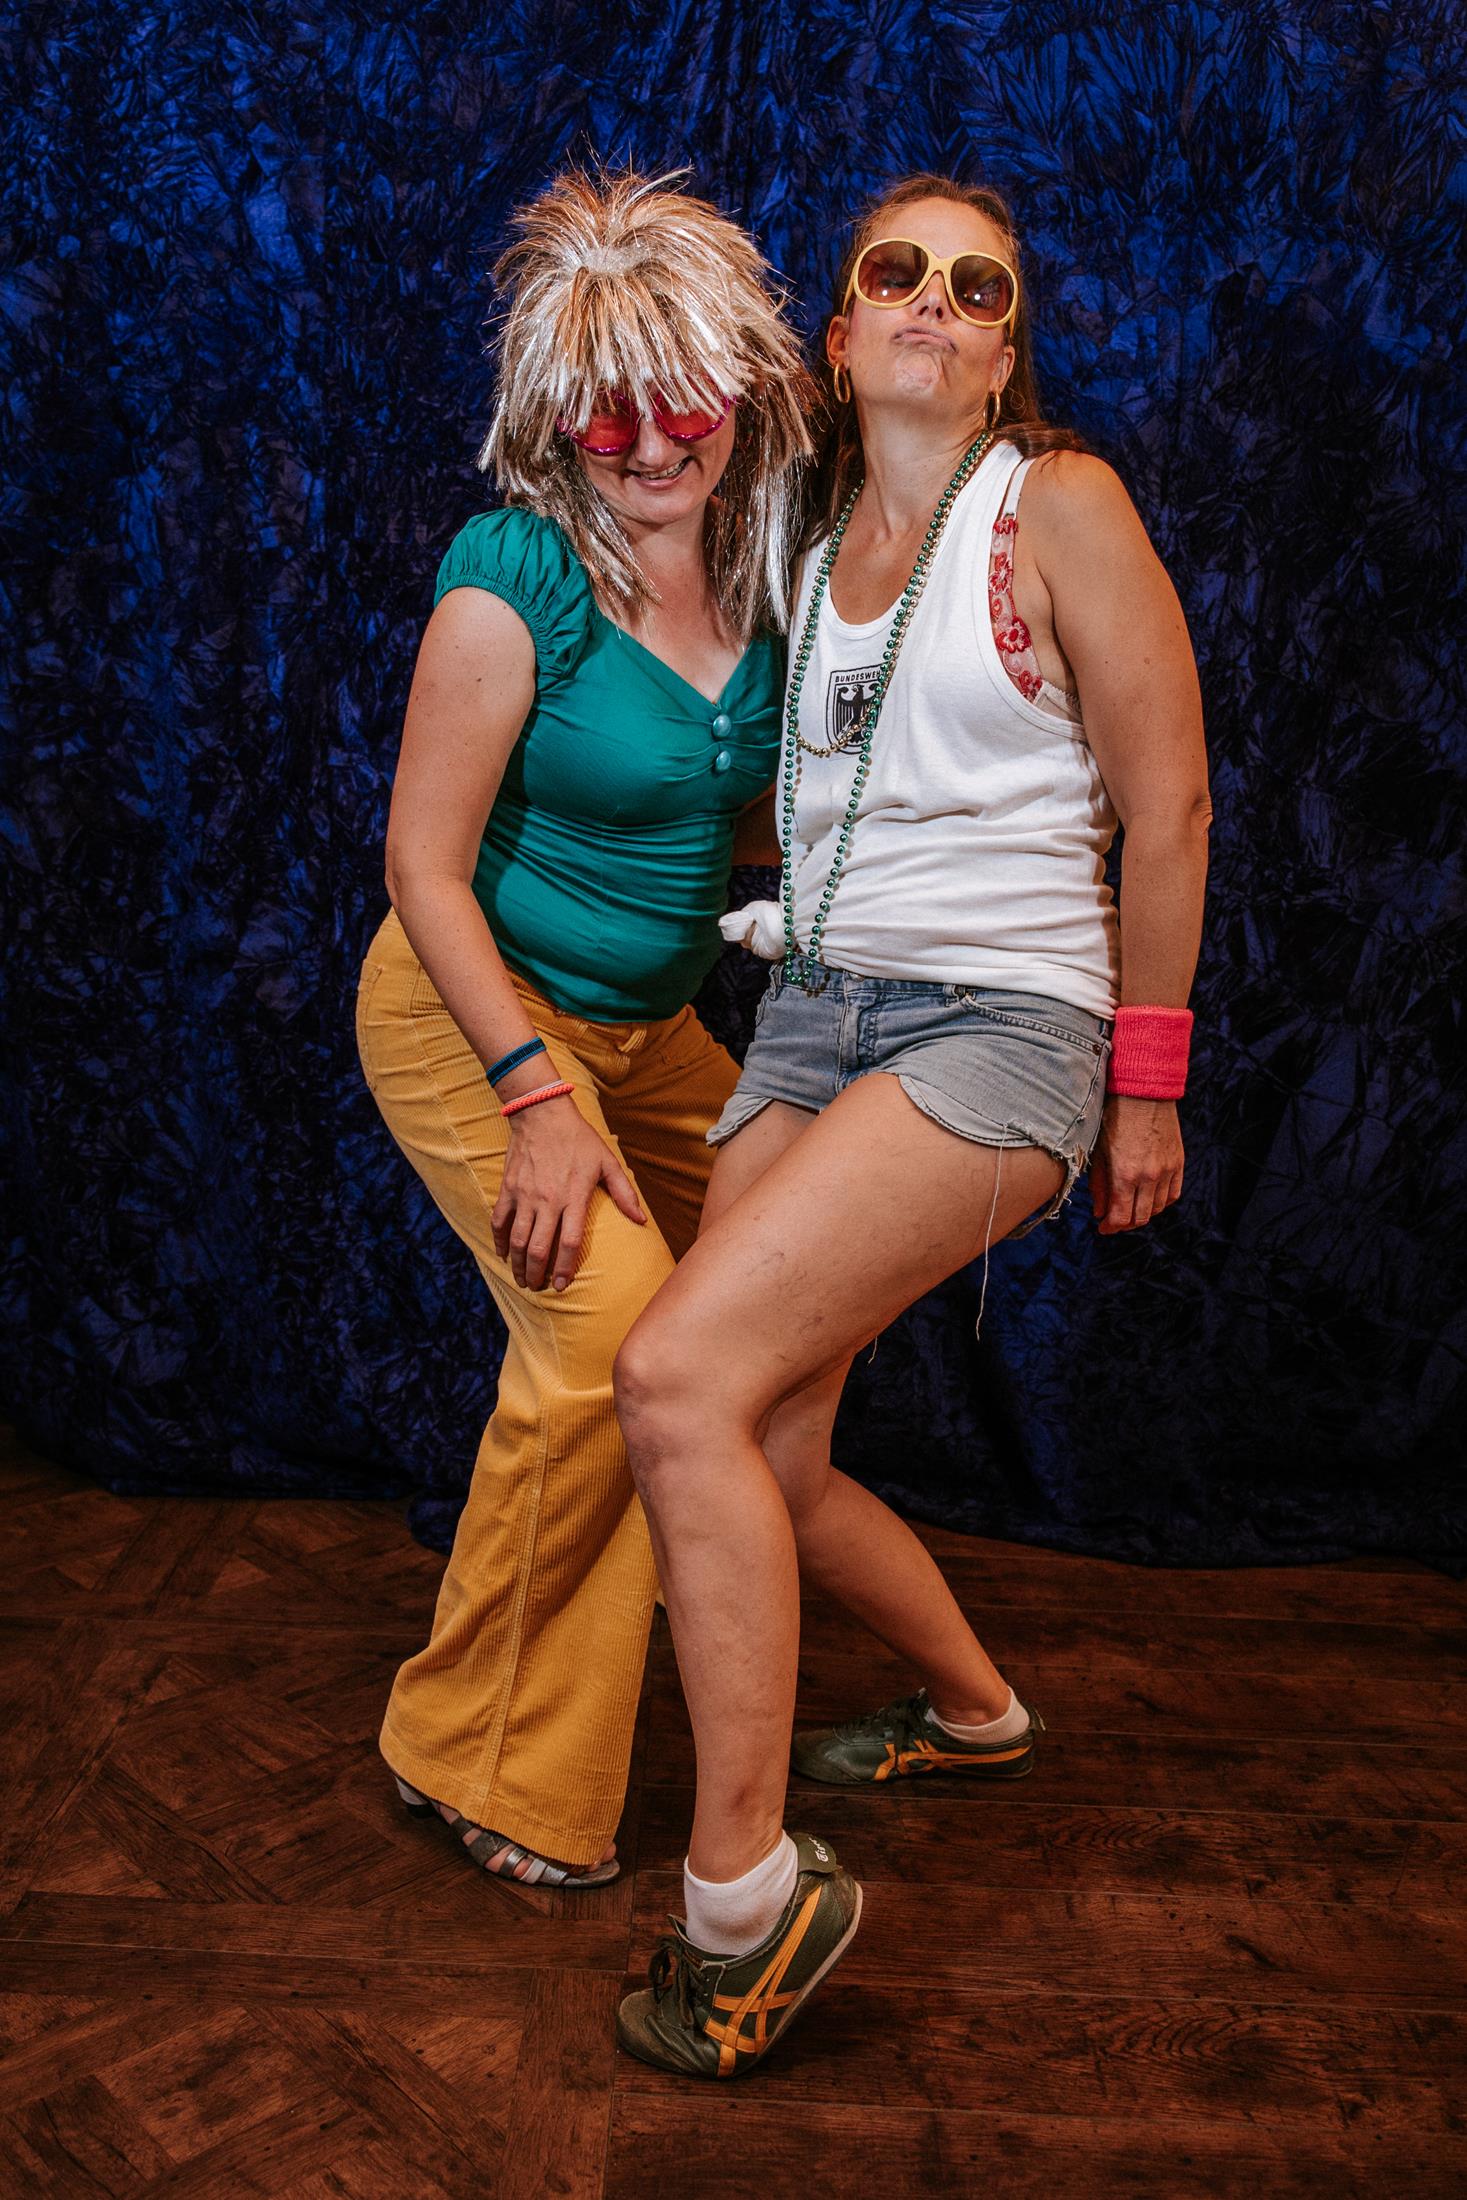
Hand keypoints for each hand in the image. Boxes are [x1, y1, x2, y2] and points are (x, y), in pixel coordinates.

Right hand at [490, 1097, 644, 1290]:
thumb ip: (624, 1193)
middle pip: (539, 1248)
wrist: (542, 1114)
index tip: (562, 1285)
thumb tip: (642, 1220)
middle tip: (539, 1287)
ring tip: (523, 1280)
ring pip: (518, 1240)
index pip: (568, 1242)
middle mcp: (548, 1200)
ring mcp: (525, 1196)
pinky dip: (499, 1241)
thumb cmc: (579, 1139)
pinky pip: (499, 1221)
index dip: (564, 1268)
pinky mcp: (508, 1188)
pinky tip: (503, 1254)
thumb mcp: (607, 1162)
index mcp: (573, 1197)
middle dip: (538, 1274)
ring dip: (519, 1265)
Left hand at [1089, 1095, 1183, 1234]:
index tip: (1103, 1227)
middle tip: (1114, 1221)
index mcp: (1125, 1174)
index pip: (1121, 1217)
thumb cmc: (1115, 1116)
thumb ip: (1099, 1184)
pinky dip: (1162, 1201)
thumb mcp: (1099, 1150)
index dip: (1110, 1228)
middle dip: (1125, 1224)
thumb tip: (1100, 1211)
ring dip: (1143, 1213)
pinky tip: (1150, 1198)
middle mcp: (1149, 1176)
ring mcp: (1167, 1170)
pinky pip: (1174, 1193)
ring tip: (1130, 1208)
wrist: (1144, 1091)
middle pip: (1140, 1217)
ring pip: (1158, 1208)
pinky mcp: (1179, 1162)